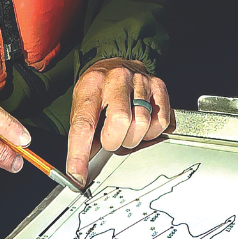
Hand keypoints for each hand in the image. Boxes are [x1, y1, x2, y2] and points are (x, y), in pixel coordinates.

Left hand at [66, 58, 170, 186]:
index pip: (84, 124)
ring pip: (142, 124)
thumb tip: (80, 169)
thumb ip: (83, 135)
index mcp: (91, 86)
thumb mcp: (82, 105)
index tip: (78, 175)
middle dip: (113, 141)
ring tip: (125, 130)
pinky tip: (141, 125)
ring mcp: (140, 80)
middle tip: (110, 139)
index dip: (80, 153)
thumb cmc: (97, 89)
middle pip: (120, 122)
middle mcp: (117, 79)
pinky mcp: (159, 85)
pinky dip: (150, 132)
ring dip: (132, 138)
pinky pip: (160, 121)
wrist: (115, 63)